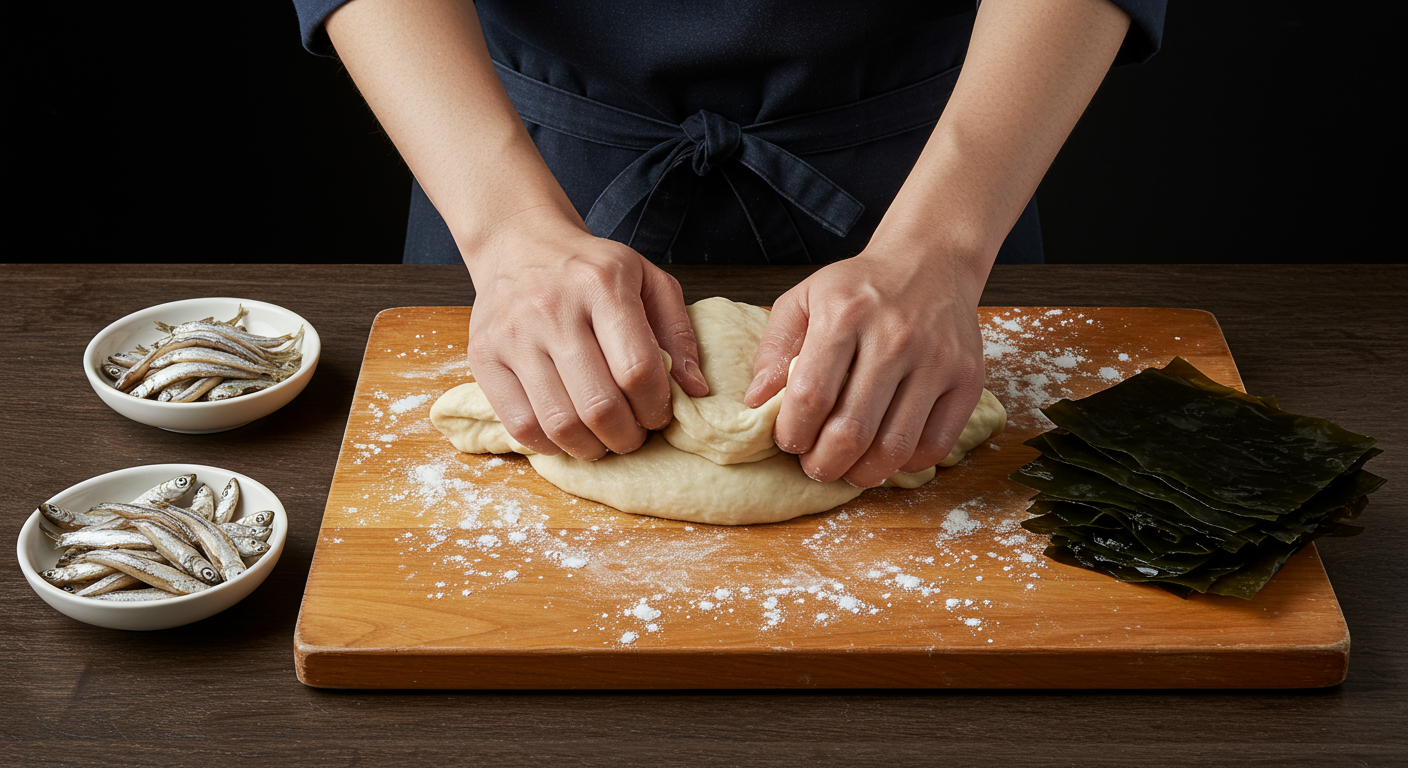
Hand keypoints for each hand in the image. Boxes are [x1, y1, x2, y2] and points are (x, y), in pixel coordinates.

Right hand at [465, 215, 708, 459]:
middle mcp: (551, 308)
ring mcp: (512, 334)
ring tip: (603, 440)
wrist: (520, 244)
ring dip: (591, 448)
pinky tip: (567, 434)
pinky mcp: (483, 357)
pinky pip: (520, 425)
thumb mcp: (648, 281)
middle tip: (634, 435)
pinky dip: (550, 445)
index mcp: (601, 285)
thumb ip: (677, 333)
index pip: (637, 369)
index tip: (660, 414)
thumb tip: (695, 391)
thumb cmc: (591, 270)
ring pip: (559, 423)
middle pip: (599, 405)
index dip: (656, 407)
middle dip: (627, 437)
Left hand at [744, 248, 986, 486]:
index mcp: (845, 314)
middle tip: (815, 466)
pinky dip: (906, 464)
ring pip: (895, 446)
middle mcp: (895, 337)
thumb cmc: (860, 287)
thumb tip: (756, 403)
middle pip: (852, 430)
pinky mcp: (968, 379)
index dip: (792, 434)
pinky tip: (886, 454)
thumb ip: (773, 349)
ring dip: (863, 473)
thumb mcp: (804, 299)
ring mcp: (936, 359)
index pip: (811, 397)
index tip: (788, 442)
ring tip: (848, 468)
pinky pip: (935, 444)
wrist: (931, 260)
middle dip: (823, 464)